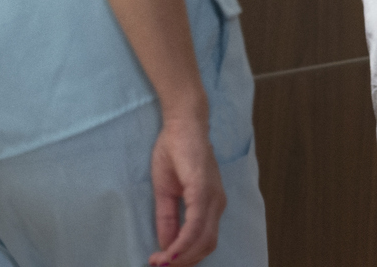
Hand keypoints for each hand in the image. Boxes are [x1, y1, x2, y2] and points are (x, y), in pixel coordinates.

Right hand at [148, 108, 224, 266]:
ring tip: (159, 261)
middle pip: (205, 246)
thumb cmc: (175, 153)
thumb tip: (167, 247)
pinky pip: (196, 223)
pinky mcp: (203, 187)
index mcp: (211, 204)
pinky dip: (183, 242)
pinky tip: (169, 251)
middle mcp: (217, 203)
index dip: (184, 259)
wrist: (181, 123)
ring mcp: (212, 195)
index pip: (203, 242)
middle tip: (159, 266)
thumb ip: (168, 220)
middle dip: (183, 263)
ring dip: (181, 257)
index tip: (161, 264)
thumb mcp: (166, 193)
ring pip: (203, 239)